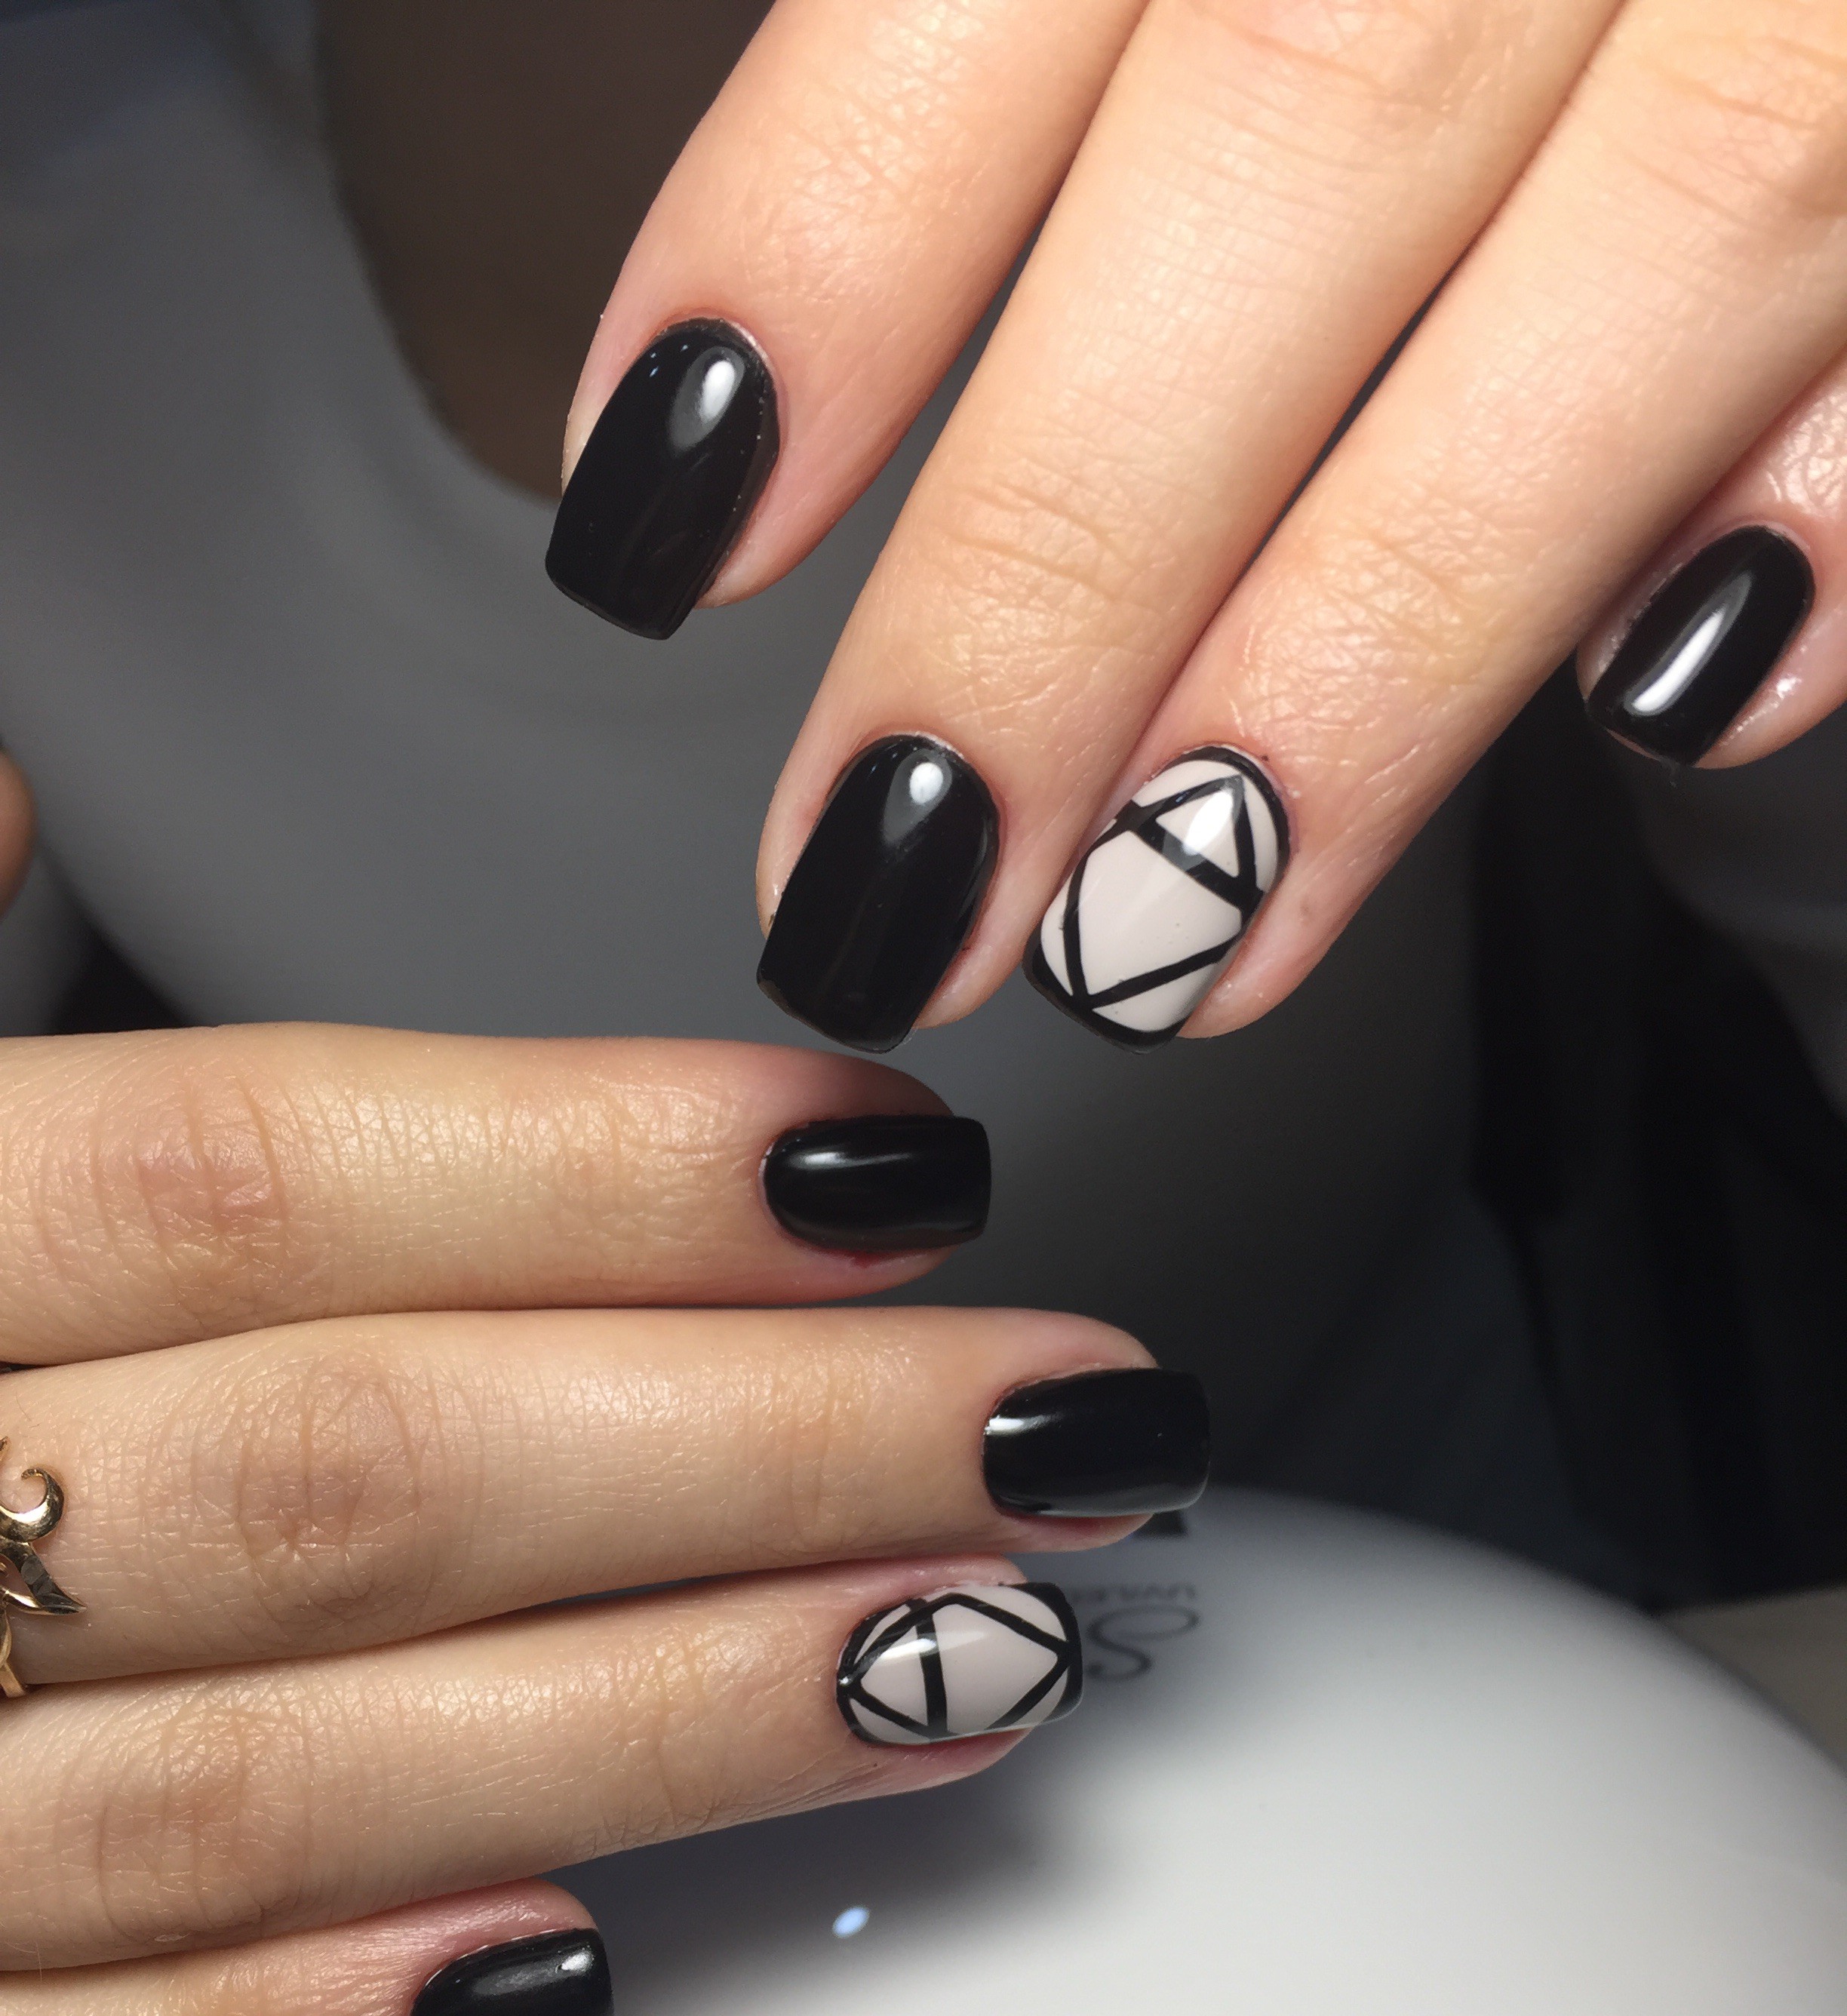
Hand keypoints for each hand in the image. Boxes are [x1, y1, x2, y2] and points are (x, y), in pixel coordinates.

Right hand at [0, 992, 1201, 2015]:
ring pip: (278, 1785)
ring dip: (662, 1719)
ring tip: (966, 1652)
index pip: (257, 1190)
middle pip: (357, 1478)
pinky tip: (577, 1974)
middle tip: (1049, 1415)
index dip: (596, 1172)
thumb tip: (49, 787)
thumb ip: (2, 1041)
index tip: (885, 1171)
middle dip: (758, 1446)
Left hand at [548, 0, 1846, 1050]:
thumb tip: (800, 314)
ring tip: (1180, 936)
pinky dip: (1844, 501)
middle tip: (897, 882)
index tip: (662, 528)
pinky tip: (1674, 708)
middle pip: (1296, 132)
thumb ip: (1052, 10)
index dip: (828, 237)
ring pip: (1658, 245)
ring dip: (1390, 643)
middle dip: (1068, 567)